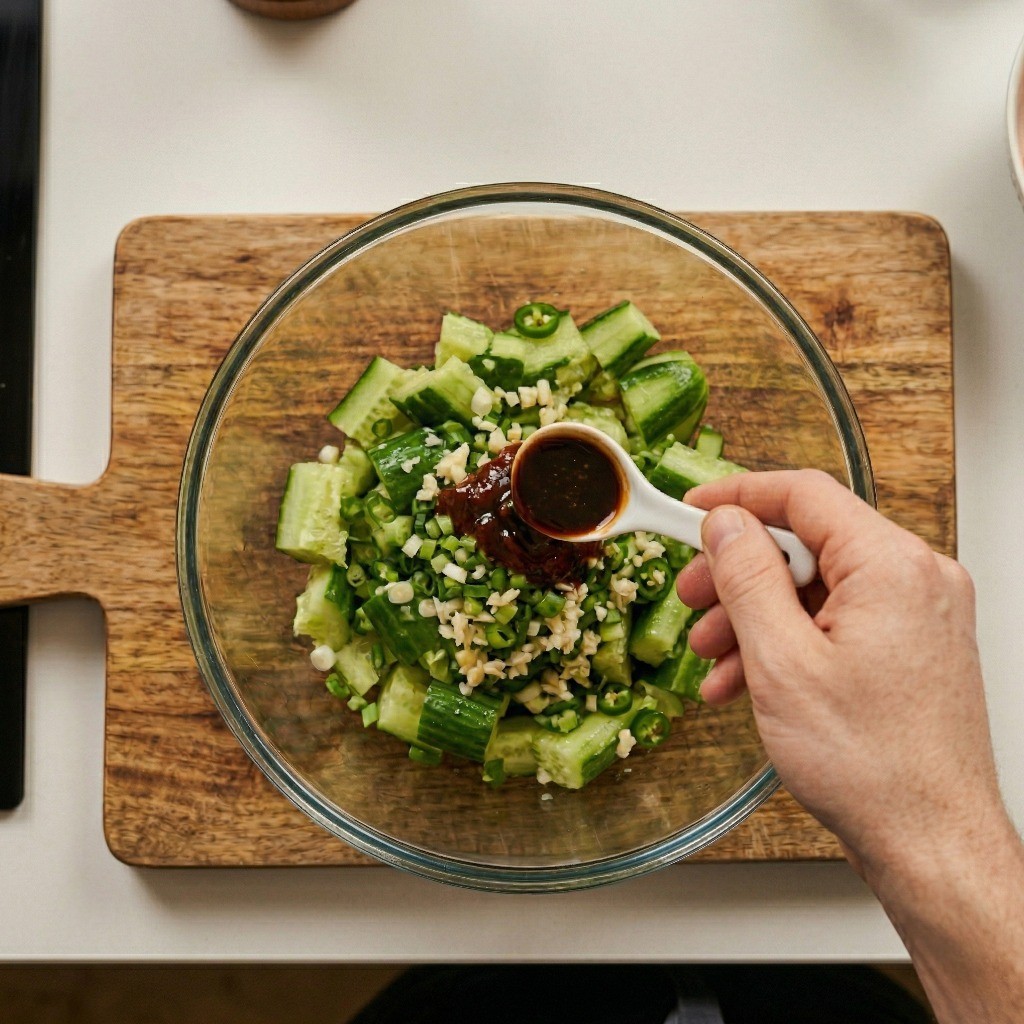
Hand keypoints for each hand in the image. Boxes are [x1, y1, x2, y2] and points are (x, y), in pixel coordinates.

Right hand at [675, 469, 998, 880]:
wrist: (931, 844)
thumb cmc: (873, 767)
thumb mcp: (782, 662)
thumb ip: (747, 578)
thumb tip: (727, 524)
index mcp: (892, 567)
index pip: (804, 495)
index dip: (737, 496)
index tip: (693, 508)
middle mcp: (916, 579)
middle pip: (807, 544)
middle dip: (739, 573)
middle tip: (693, 597)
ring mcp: (918, 615)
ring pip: (816, 588)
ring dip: (756, 616)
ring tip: (715, 657)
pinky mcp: (911, 648)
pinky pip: (837, 623)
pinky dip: (788, 643)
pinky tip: (749, 680)